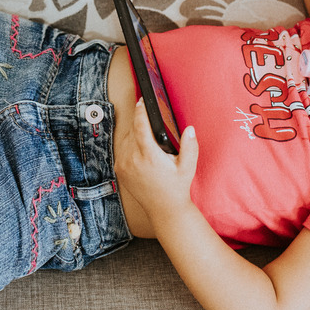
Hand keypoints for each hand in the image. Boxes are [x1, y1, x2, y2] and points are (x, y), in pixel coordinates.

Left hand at [116, 99, 198, 219]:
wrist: (163, 209)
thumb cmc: (176, 188)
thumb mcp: (188, 167)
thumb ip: (190, 147)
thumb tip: (189, 129)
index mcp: (149, 156)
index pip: (141, 126)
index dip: (141, 111)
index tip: (143, 100)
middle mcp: (132, 159)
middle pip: (133, 129)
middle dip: (140, 120)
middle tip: (149, 113)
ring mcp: (123, 165)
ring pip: (126, 137)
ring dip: (135, 131)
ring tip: (147, 131)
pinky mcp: (119, 169)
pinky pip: (121, 148)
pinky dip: (129, 142)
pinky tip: (140, 144)